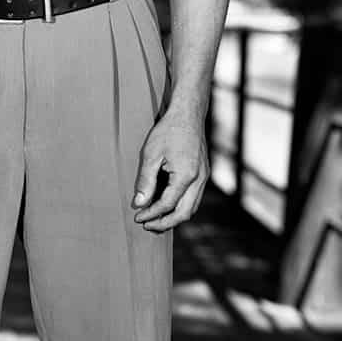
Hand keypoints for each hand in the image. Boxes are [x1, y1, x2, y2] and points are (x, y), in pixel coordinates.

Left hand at [132, 111, 208, 232]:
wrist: (188, 114)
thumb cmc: (168, 131)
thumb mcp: (150, 154)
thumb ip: (145, 181)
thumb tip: (139, 204)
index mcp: (186, 176)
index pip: (166, 205)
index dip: (150, 214)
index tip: (137, 217)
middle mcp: (199, 180)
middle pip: (184, 213)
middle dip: (164, 223)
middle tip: (146, 225)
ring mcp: (204, 178)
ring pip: (192, 208)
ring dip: (174, 217)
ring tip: (155, 220)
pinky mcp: (203, 174)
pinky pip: (194, 198)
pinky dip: (181, 207)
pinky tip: (167, 206)